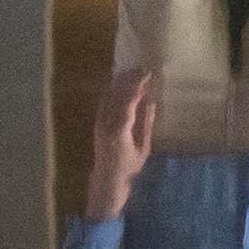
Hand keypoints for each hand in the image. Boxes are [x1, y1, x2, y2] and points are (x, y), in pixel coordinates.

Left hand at [86, 68, 156, 218]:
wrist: (107, 180)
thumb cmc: (129, 166)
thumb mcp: (143, 147)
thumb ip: (147, 123)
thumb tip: (151, 100)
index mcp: (120, 130)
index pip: (129, 101)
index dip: (138, 85)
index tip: (148, 73)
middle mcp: (107, 124)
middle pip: (117, 95)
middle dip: (129, 79)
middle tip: (142, 68)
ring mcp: (99, 123)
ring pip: (108, 96)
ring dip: (119, 82)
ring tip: (131, 71)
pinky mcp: (97, 124)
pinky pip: (103, 102)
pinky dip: (111, 90)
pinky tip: (118, 83)